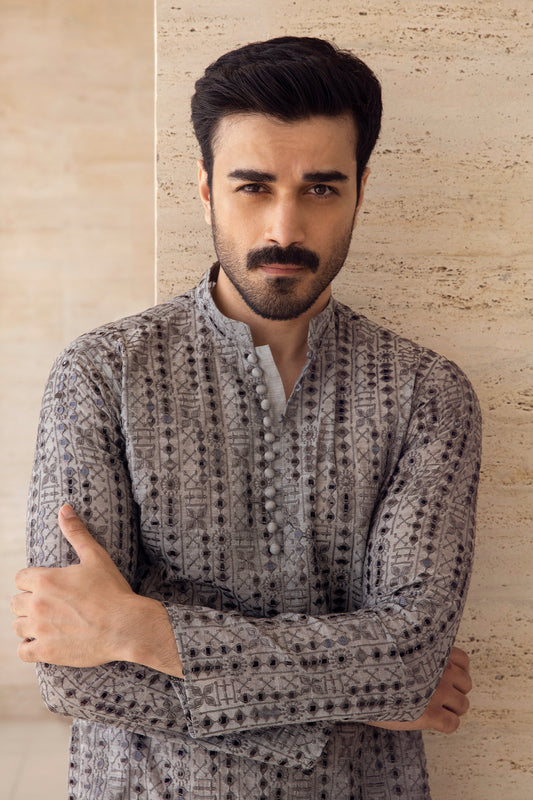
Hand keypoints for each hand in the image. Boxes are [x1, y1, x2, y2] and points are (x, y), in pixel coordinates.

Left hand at [11, 505, 182, 675]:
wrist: (126, 626)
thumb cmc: (113, 590)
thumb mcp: (96, 557)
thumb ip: (76, 532)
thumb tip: (64, 508)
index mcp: (46, 580)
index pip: (20, 578)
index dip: (33, 581)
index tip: (48, 587)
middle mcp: (37, 604)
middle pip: (15, 602)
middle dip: (29, 603)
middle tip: (51, 606)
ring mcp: (40, 629)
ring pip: (17, 626)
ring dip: (28, 625)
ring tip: (47, 624)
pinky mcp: (46, 652)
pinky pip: (22, 651)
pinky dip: (29, 648)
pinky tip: (44, 642)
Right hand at [367, 646, 471, 733]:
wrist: (356, 676)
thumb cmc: (371, 660)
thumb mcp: (396, 646)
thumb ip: (414, 650)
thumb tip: (416, 657)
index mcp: (432, 651)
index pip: (463, 660)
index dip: (456, 669)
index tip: (445, 674)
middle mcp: (440, 670)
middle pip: (466, 684)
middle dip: (455, 689)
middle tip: (439, 694)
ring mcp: (437, 693)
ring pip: (463, 705)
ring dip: (451, 708)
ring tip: (435, 708)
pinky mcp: (430, 715)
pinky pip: (453, 724)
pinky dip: (446, 724)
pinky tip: (432, 721)